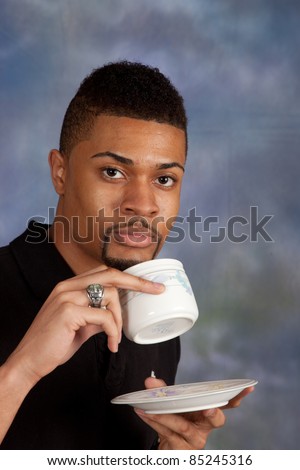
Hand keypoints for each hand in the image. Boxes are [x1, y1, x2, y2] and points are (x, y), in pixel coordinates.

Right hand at [6, 266, 163, 385]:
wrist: (28, 361)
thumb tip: (114, 316)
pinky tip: (111, 344)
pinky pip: (104, 317)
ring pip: (110, 295)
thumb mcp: (80, 326)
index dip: (127, 277)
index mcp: (69, 286)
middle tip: (156, 291)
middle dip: (137, 282)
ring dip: (120, 319)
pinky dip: (113, 331)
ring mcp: (67, 296)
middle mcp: (67, 286)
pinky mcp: (68, 311)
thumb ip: (96, 315)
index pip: (103, 272)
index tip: (149, 285)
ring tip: (116, 338)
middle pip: (110, 274)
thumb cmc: (53, 344)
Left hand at [135, 377, 254, 449]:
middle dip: (213, 414)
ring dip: (165, 416)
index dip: (238, 396)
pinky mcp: (181, 450)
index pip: (227, 404)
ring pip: (183, 427)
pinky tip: (143, 413)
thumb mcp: (173, 405)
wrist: (167, 449)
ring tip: (149, 408)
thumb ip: (163, 392)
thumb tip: (151, 380)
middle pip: (215, 421)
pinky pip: (168, 434)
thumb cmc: (175, 422)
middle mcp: (205, 428)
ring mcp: (194, 441)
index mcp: (207, 414)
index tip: (248, 387)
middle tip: (209, 408)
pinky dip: (154, 422)